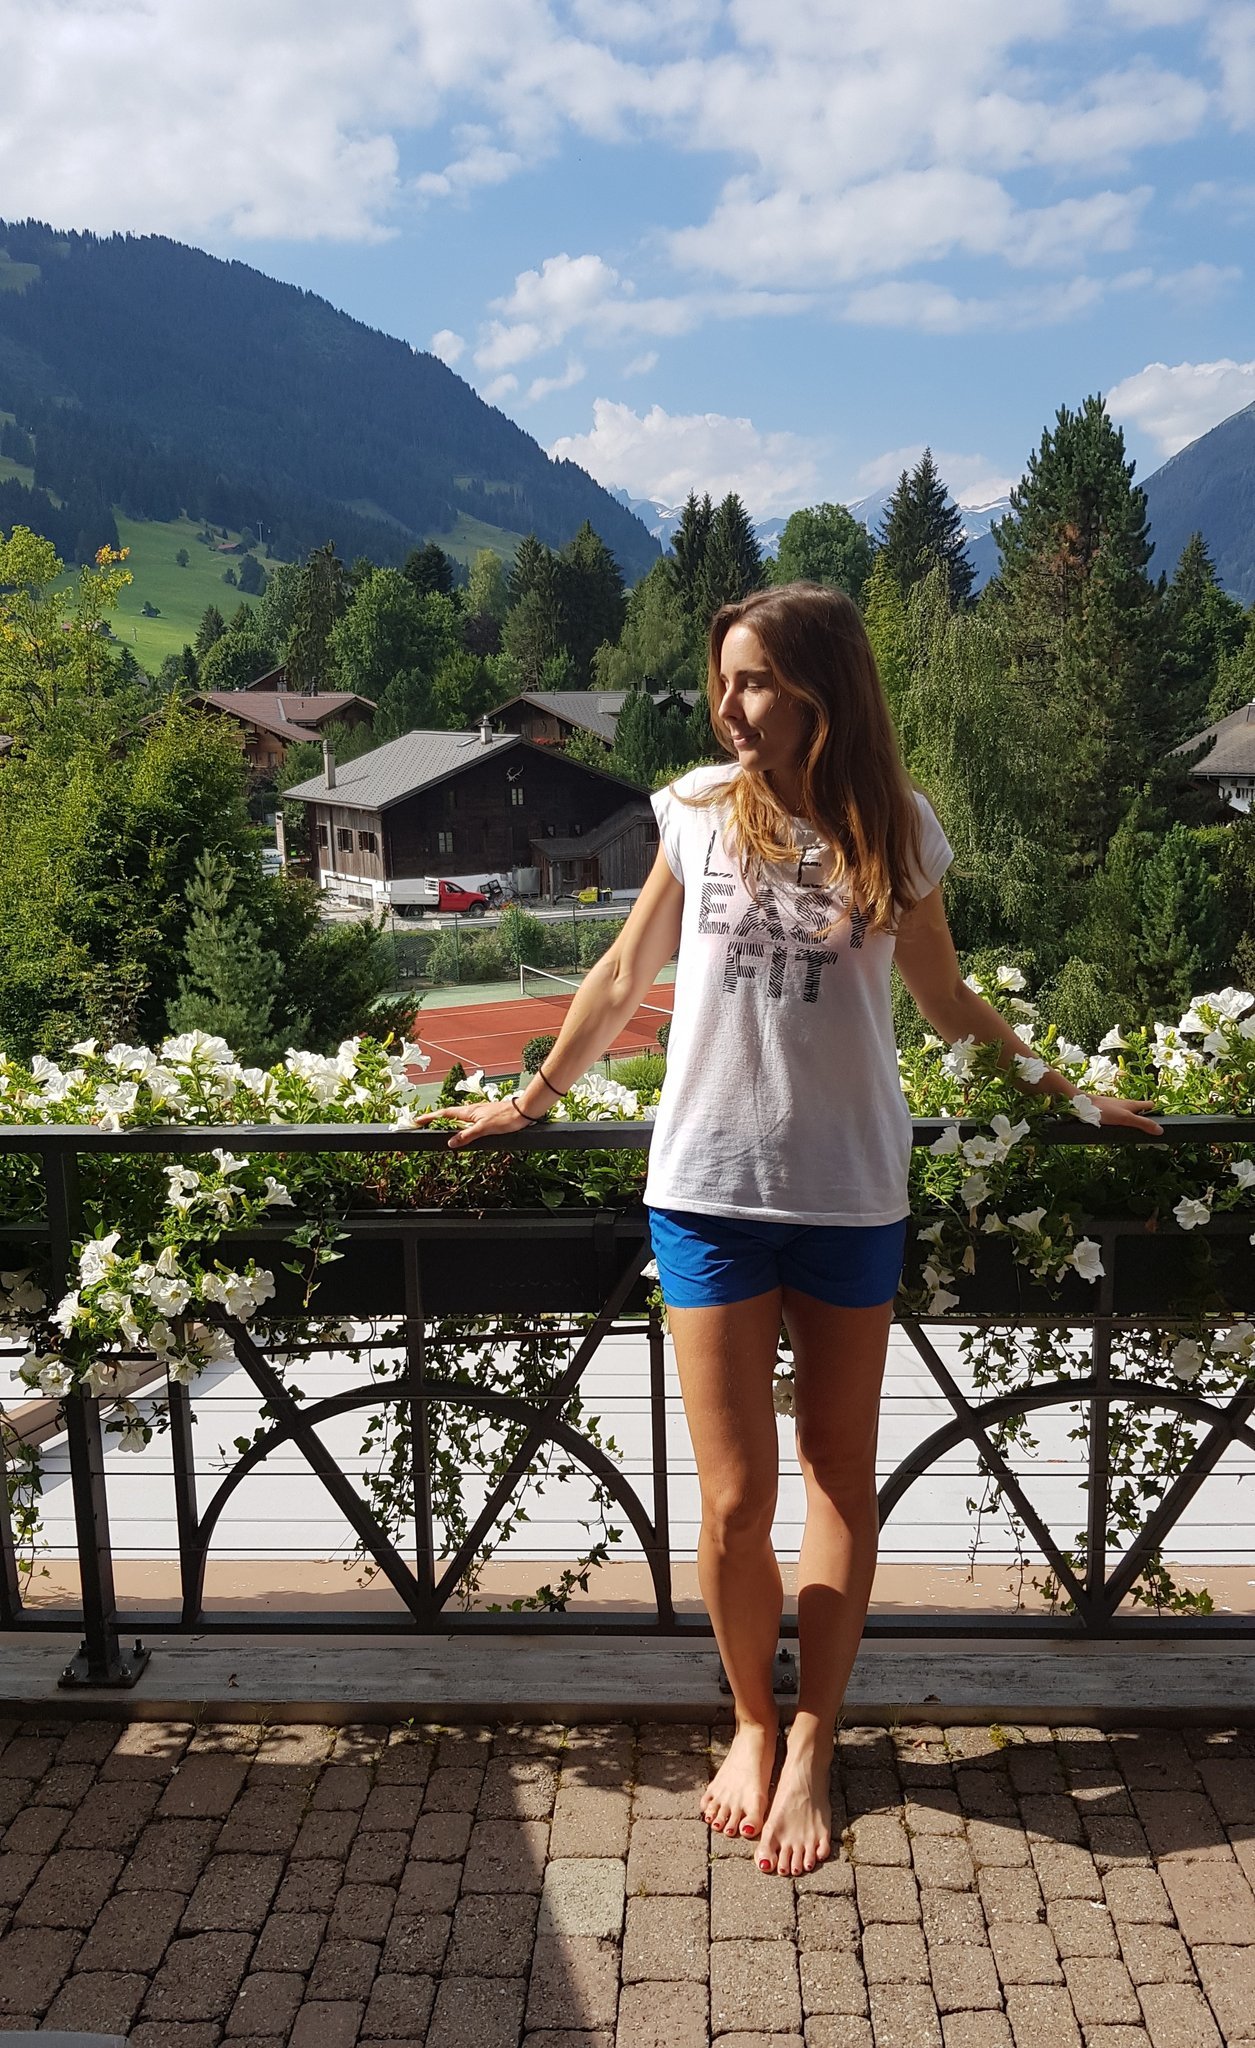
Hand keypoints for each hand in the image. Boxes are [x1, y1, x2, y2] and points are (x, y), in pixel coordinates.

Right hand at [411, 1096, 534, 1149]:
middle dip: (435, 1119)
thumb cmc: (506, 1118)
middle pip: (449, 1115)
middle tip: (423, 1124)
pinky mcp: (486, 1117)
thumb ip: (467, 1136)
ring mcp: (479, 1113)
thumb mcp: (484, 1129)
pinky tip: (463, 1130)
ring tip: (439, 1128)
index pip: (444, 1114)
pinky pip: (468, 1121)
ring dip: (448, 1122)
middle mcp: (472, 1111)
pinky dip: (461, 1125)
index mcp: (469, 1112)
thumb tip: (450, 1142)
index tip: (417, 1120)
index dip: (430, 1117)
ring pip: (459, 1118)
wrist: (524, 1111)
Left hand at [1092, 1095, 1162, 1136]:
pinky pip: (1118, 1120)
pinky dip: (1121, 1125)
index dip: (1157, 1111)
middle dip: (1144, 1120)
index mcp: (1132, 1104)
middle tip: (1149, 1132)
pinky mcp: (1107, 1114)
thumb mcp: (1126, 1118)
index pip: (1149, 1105)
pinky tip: (1119, 1132)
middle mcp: (1125, 1105)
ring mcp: (1116, 1109)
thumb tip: (1160, 1130)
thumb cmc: (1104, 1110)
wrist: (1082, 1105)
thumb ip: (1142, 1123)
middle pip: (1139, 1112)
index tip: (1163, 1121)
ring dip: (1132, 1124)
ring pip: (1128, 1116)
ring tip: (1135, 1134)